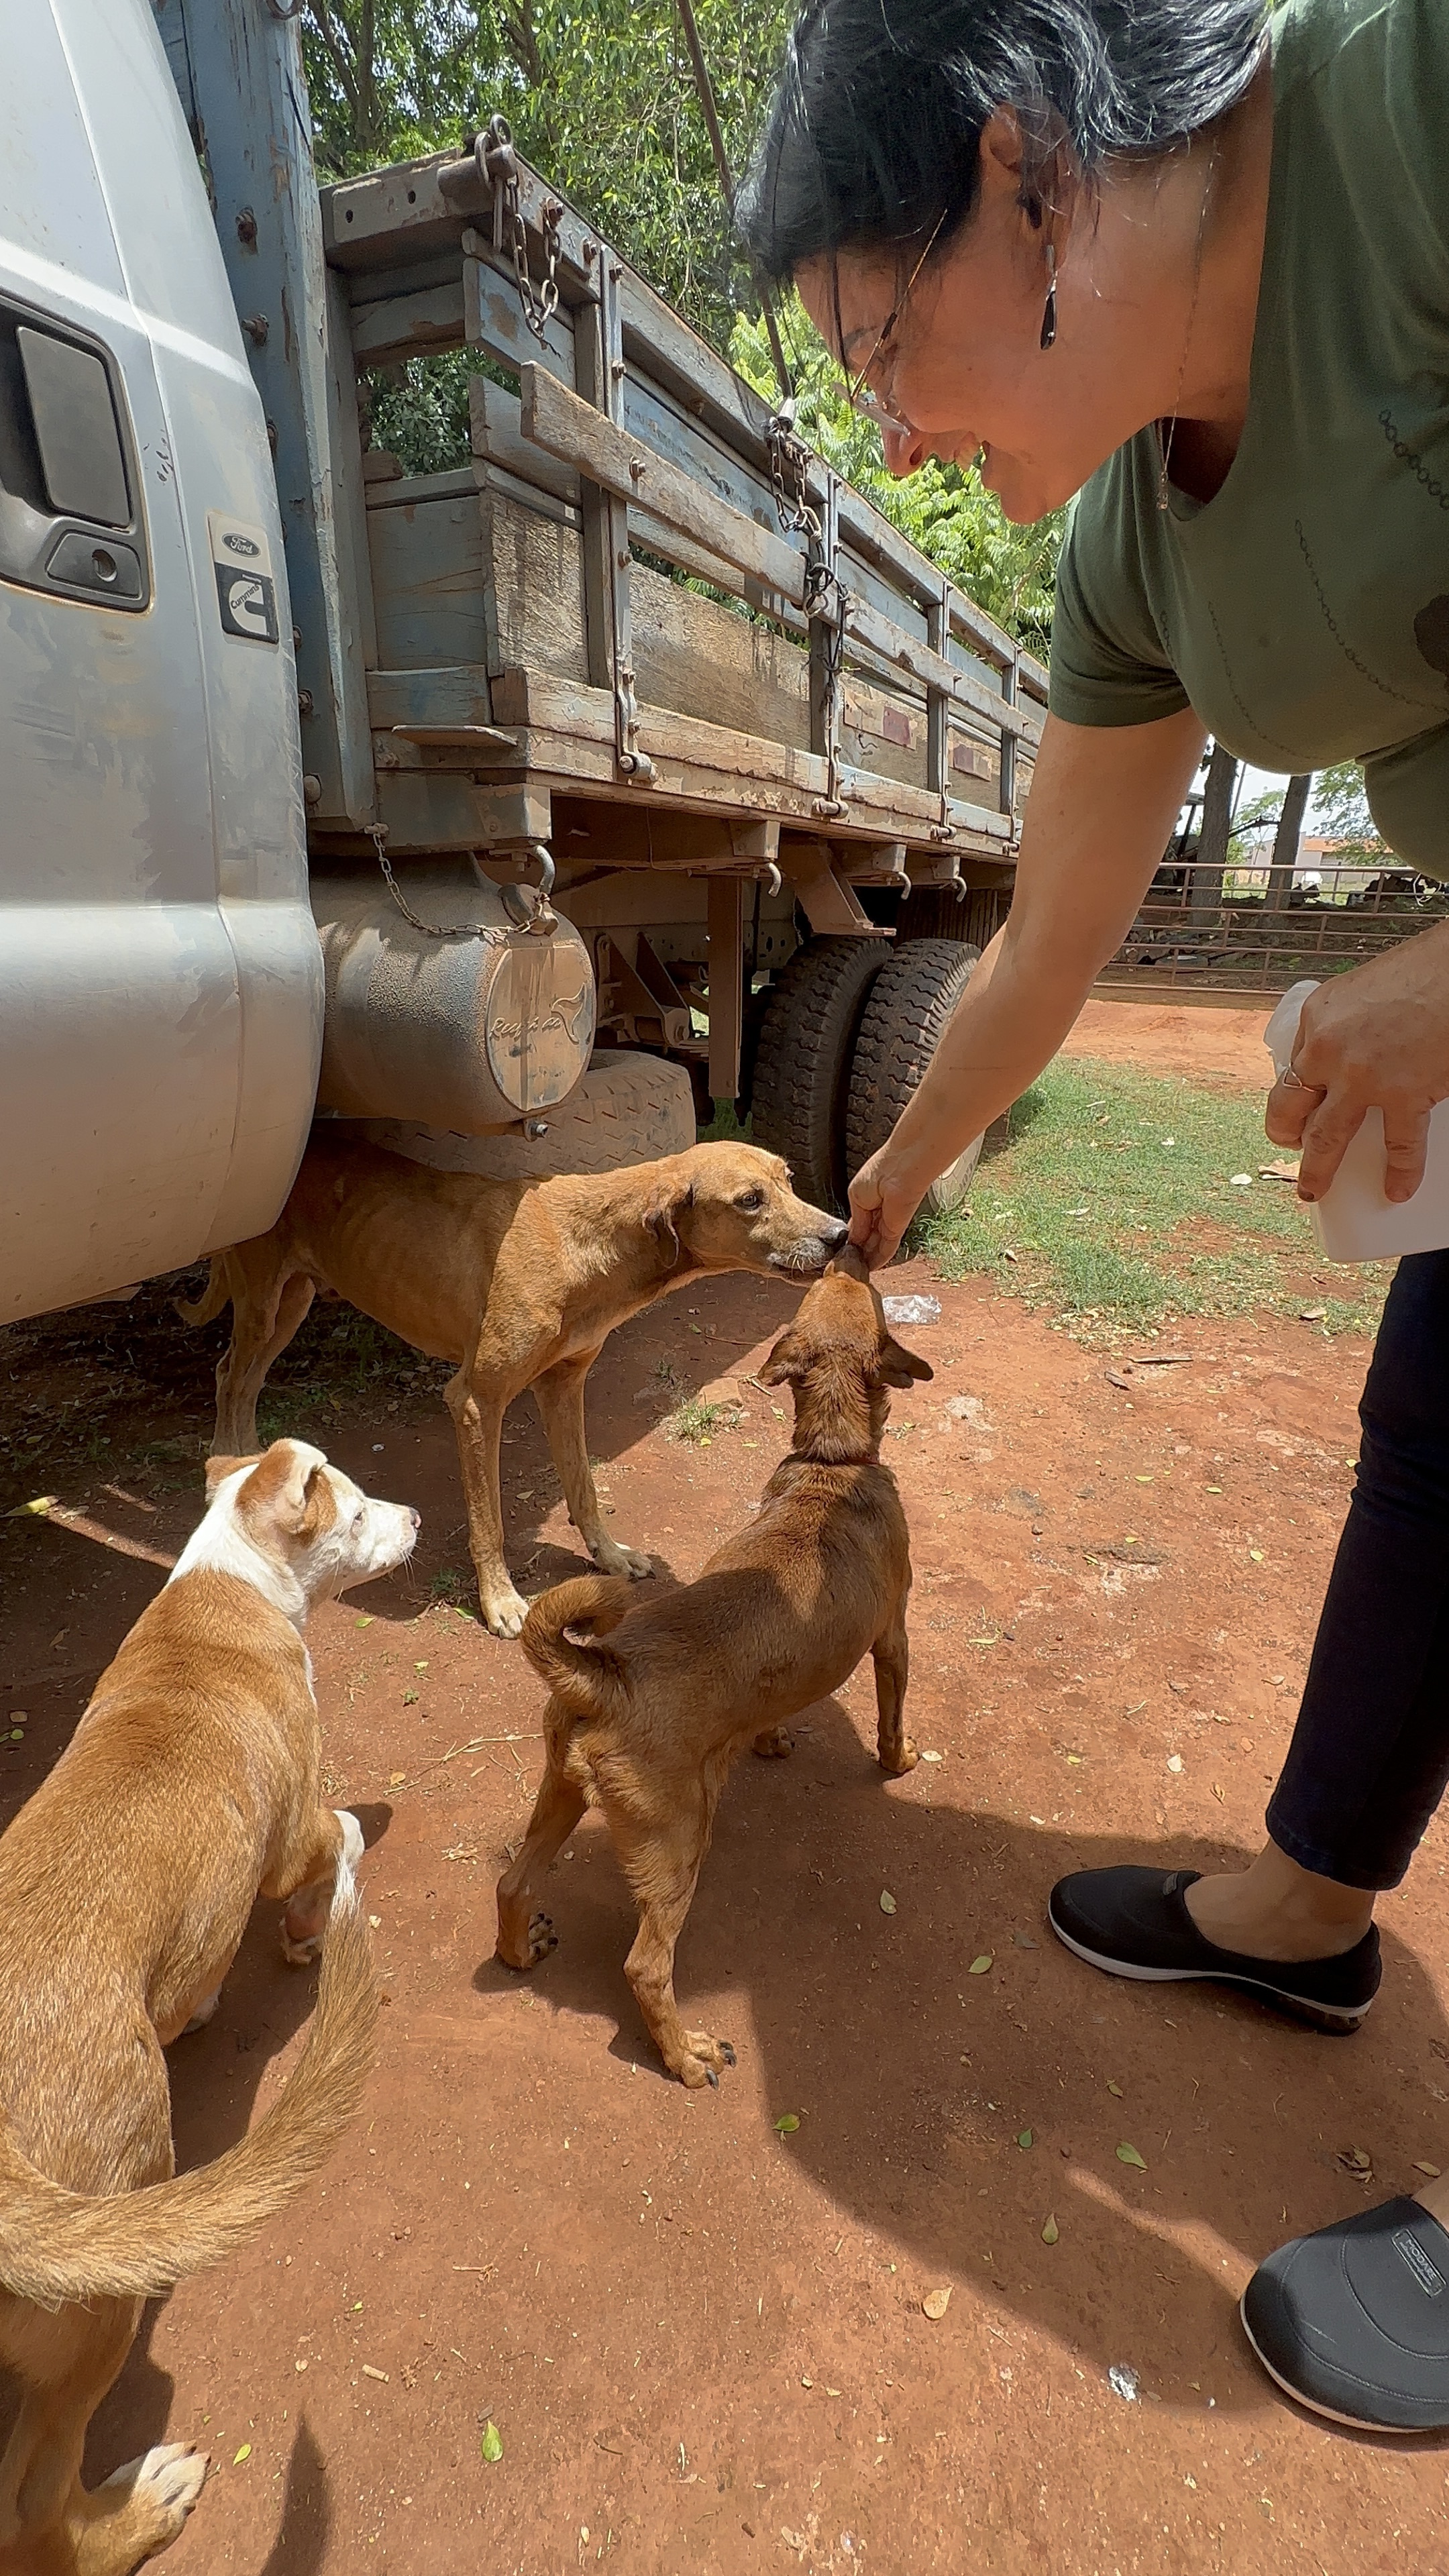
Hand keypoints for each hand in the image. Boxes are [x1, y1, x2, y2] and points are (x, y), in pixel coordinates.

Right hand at [847, 1146, 934, 1267]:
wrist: (901, 1168)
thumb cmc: (878, 1172)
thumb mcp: (856, 1199)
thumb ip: (857, 1223)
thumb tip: (853, 1241)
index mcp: (867, 1201)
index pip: (860, 1226)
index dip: (853, 1239)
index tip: (846, 1252)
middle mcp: (879, 1213)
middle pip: (868, 1237)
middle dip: (860, 1251)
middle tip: (850, 1265)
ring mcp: (889, 1222)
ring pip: (877, 1245)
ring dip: (868, 1258)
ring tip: (857, 1270)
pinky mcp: (898, 1229)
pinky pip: (888, 1248)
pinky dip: (879, 1259)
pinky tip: (871, 1268)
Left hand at [1265, 922, 1448, 1201]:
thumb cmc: (1424, 970)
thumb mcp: (1363, 989)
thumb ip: (1347, 1024)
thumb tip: (1349, 1052)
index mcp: (1317, 1017)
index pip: (1293, 1065)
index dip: (1294, 1090)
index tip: (1296, 1105)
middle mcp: (1328, 1050)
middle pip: (1291, 1106)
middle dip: (1286, 1134)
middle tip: (1290, 1149)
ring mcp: (1363, 1077)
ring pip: (1326, 1137)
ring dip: (1317, 1169)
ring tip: (1312, 1190)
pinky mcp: (1404, 1094)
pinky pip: (1399, 1144)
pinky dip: (1400, 1172)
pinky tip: (1397, 1188)